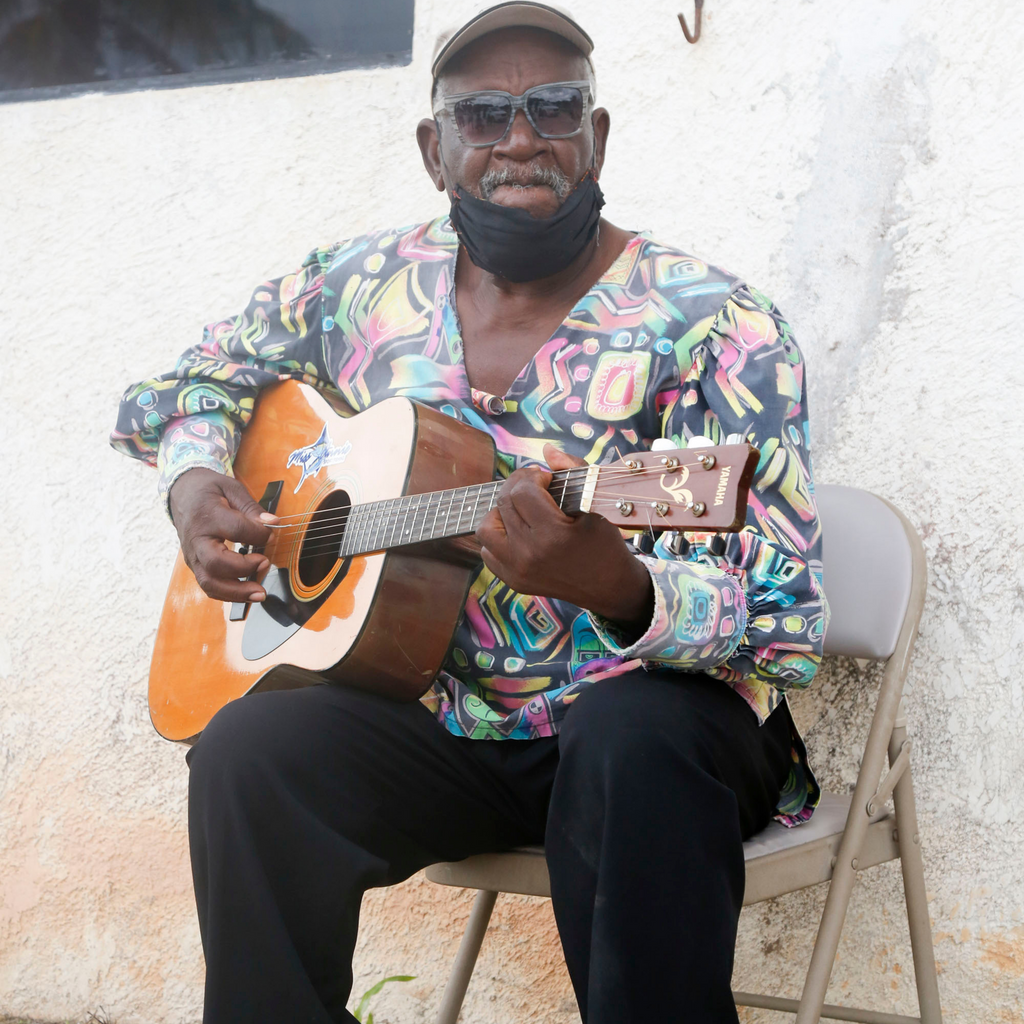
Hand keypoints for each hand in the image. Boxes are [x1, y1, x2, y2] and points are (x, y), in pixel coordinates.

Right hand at [168, 468, 277, 602]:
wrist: (182, 494)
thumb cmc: (209, 491)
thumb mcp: (231, 488)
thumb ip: (252, 508)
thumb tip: (273, 523)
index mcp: (207, 515)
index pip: (235, 529)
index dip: (258, 535)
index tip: (272, 534)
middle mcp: (196, 539)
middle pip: (216, 563)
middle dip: (244, 569)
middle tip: (265, 563)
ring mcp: (193, 556)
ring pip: (209, 582)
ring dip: (237, 592)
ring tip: (260, 592)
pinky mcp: (194, 565)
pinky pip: (208, 586)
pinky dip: (228, 595)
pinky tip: (247, 594)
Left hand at [475, 445, 653, 630]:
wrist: (609, 587)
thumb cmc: (605, 544)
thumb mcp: (595, 504)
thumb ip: (572, 470)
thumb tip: (547, 450)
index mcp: (552, 535)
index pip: (523, 492)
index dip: (533, 477)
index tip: (547, 478)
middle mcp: (529, 554)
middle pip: (504, 504)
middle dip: (518, 487)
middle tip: (535, 486)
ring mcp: (517, 570)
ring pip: (486, 527)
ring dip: (501, 512)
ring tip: (521, 510)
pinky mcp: (512, 580)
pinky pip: (487, 550)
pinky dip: (498, 536)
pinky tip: (517, 531)